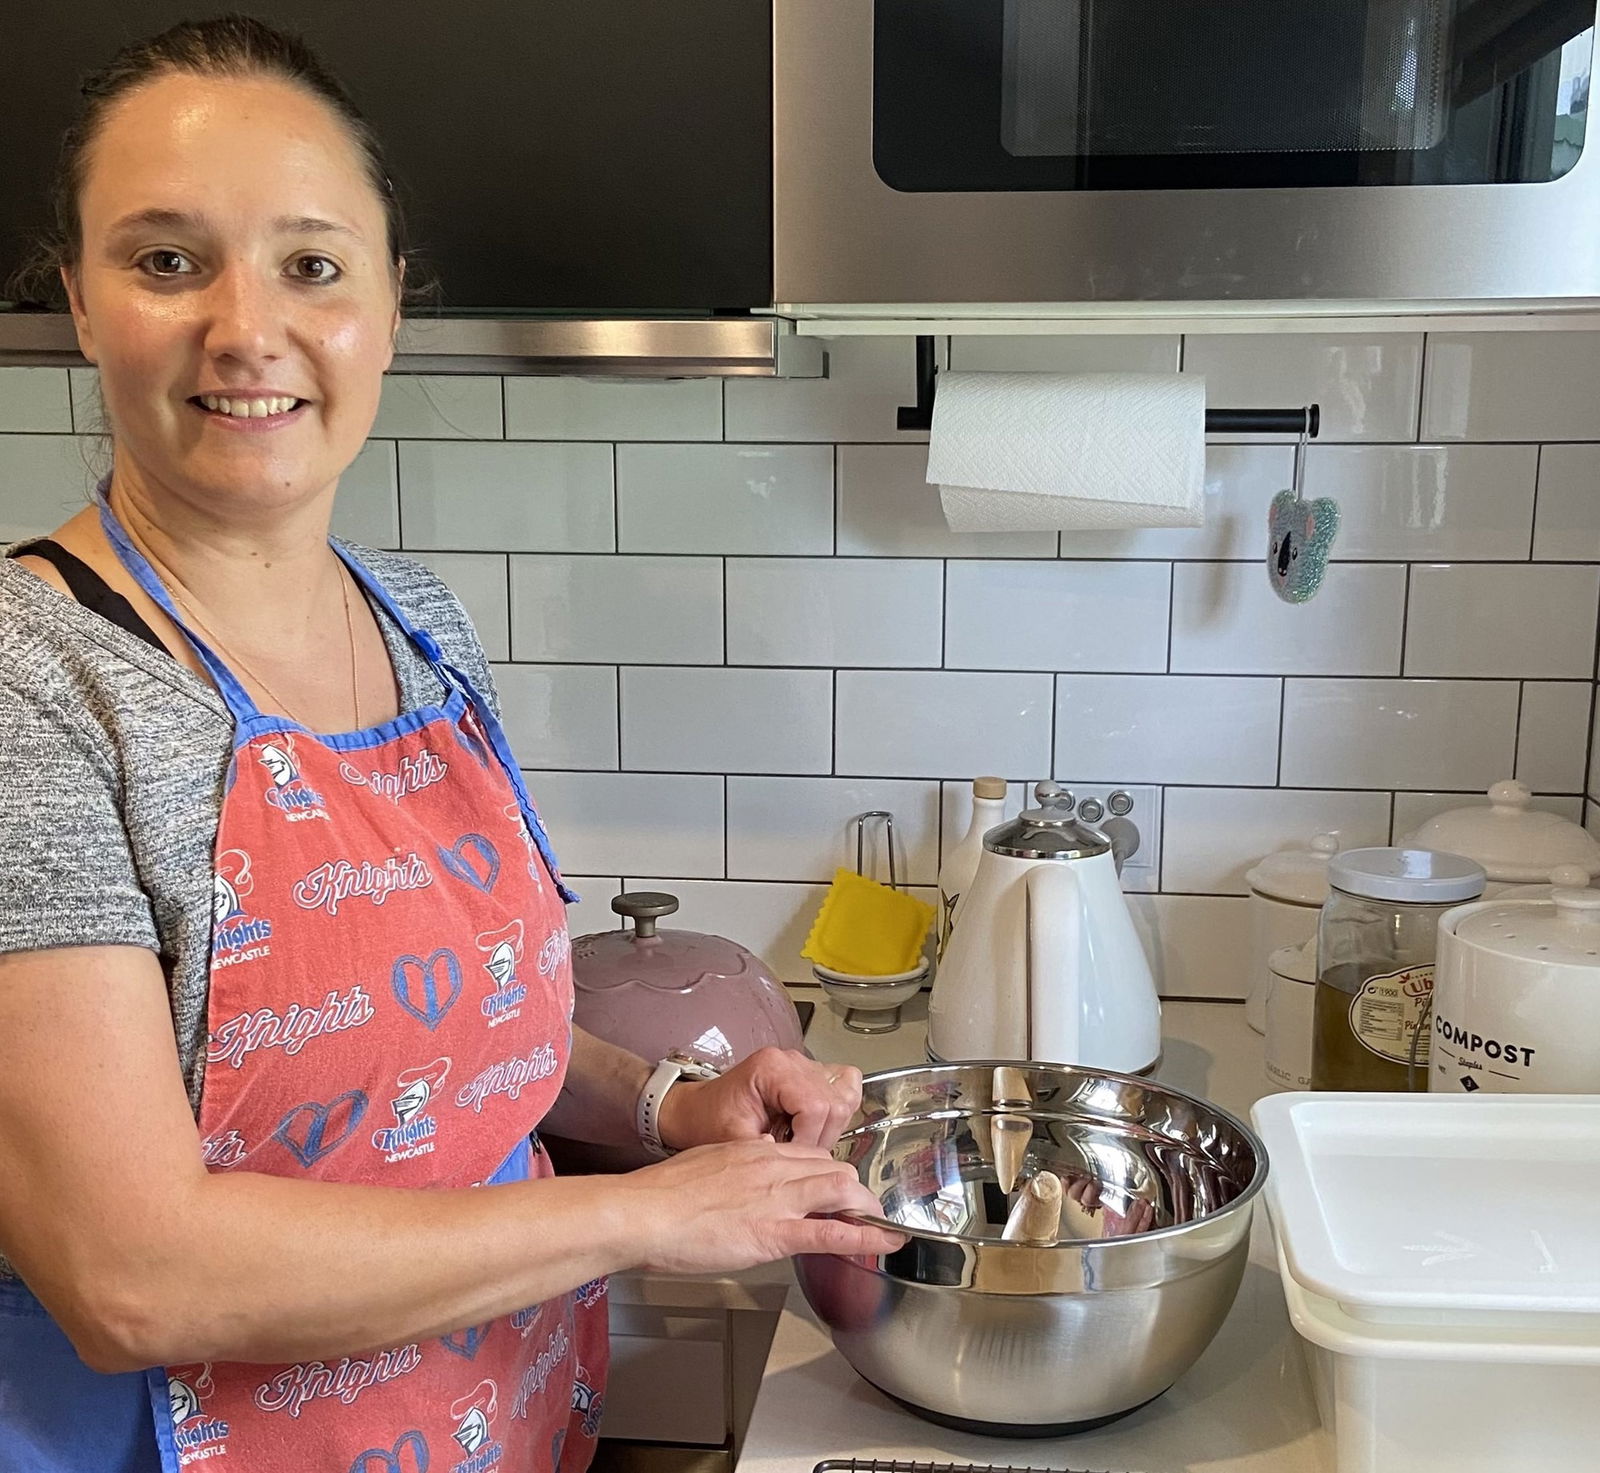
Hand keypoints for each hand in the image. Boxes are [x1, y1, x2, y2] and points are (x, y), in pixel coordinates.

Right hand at [617, 1138, 904, 1272]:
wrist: (645, 1212)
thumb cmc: (662, 1194)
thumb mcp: (705, 1164)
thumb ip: (732, 1169)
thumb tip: (739, 1180)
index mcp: (755, 1150)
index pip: (808, 1153)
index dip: (828, 1171)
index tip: (835, 1184)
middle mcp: (773, 1167)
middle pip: (832, 1168)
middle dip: (852, 1188)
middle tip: (861, 1207)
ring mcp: (777, 1199)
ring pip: (840, 1190)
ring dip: (864, 1207)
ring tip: (879, 1223)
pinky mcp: (774, 1232)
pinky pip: (830, 1232)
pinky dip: (863, 1236)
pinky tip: (885, 1241)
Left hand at [656, 1048, 862, 1151]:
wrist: (696, 1111)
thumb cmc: (708, 1121)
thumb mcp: (733, 1141)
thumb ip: (768, 1153)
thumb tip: (803, 1167)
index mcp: (771, 1069)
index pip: (816, 1106)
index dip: (810, 1139)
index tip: (795, 1157)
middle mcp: (790, 1061)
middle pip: (836, 1101)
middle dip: (822, 1136)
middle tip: (799, 1153)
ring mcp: (802, 1064)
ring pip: (846, 1093)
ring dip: (832, 1125)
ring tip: (804, 1140)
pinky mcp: (808, 1073)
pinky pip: (843, 1085)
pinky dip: (837, 1109)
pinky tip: (815, 1126)